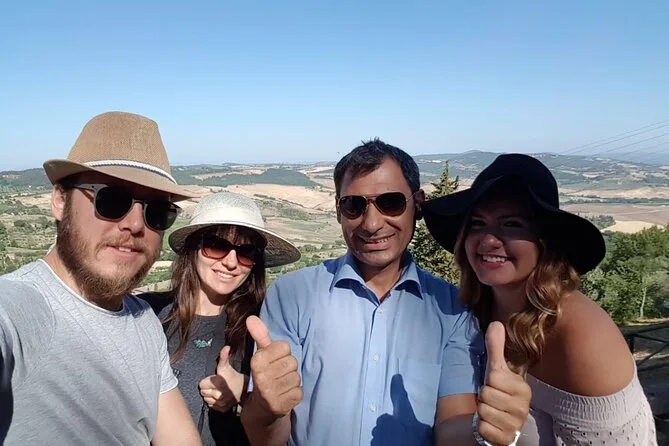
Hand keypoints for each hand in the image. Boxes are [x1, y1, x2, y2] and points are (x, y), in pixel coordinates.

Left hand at [199, 346, 246, 412]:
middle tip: (214, 385)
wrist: (245, 390)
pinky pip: (211, 406)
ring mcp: (221, 402)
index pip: (201, 384)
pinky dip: (214, 402)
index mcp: (218, 383)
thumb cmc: (234, 377)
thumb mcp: (227, 366)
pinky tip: (219, 396)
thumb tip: (226, 347)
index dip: (205, 381)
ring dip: (210, 395)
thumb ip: (223, 357)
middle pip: (203, 392)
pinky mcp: (222, 408)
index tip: (212, 379)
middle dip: (207, 388)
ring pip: (206, 399)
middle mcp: (219, 394)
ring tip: (217, 390)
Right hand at [246, 315, 302, 421]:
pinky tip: (285, 394)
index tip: (274, 361)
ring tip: (281, 385)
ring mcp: (272, 393)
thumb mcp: (261, 355)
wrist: (260, 407)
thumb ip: (259, 335)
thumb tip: (251, 317)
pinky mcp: (283, 405)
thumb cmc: (264, 375)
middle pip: (292, 361)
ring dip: (292, 381)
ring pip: (296, 377)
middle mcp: (263, 377)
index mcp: (257, 361)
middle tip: (278, 374)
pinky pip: (299, 392)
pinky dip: (295, 393)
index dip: (282, 353)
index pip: (285, 346)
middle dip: (288, 367)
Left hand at [477, 322, 530, 444]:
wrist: (495, 423)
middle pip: (487, 394)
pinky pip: (483, 428)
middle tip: (491, 401)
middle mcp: (524, 408)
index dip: (488, 381)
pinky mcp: (506, 440)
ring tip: (491, 412)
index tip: (495, 386)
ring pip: (484, 411)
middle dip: (484, 397)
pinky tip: (490, 426)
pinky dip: (482, 427)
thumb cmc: (496, 393)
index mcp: (523, 389)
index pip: (493, 377)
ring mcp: (516, 426)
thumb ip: (495, 348)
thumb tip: (496, 323)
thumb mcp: (494, 370)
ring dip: (482, 412)